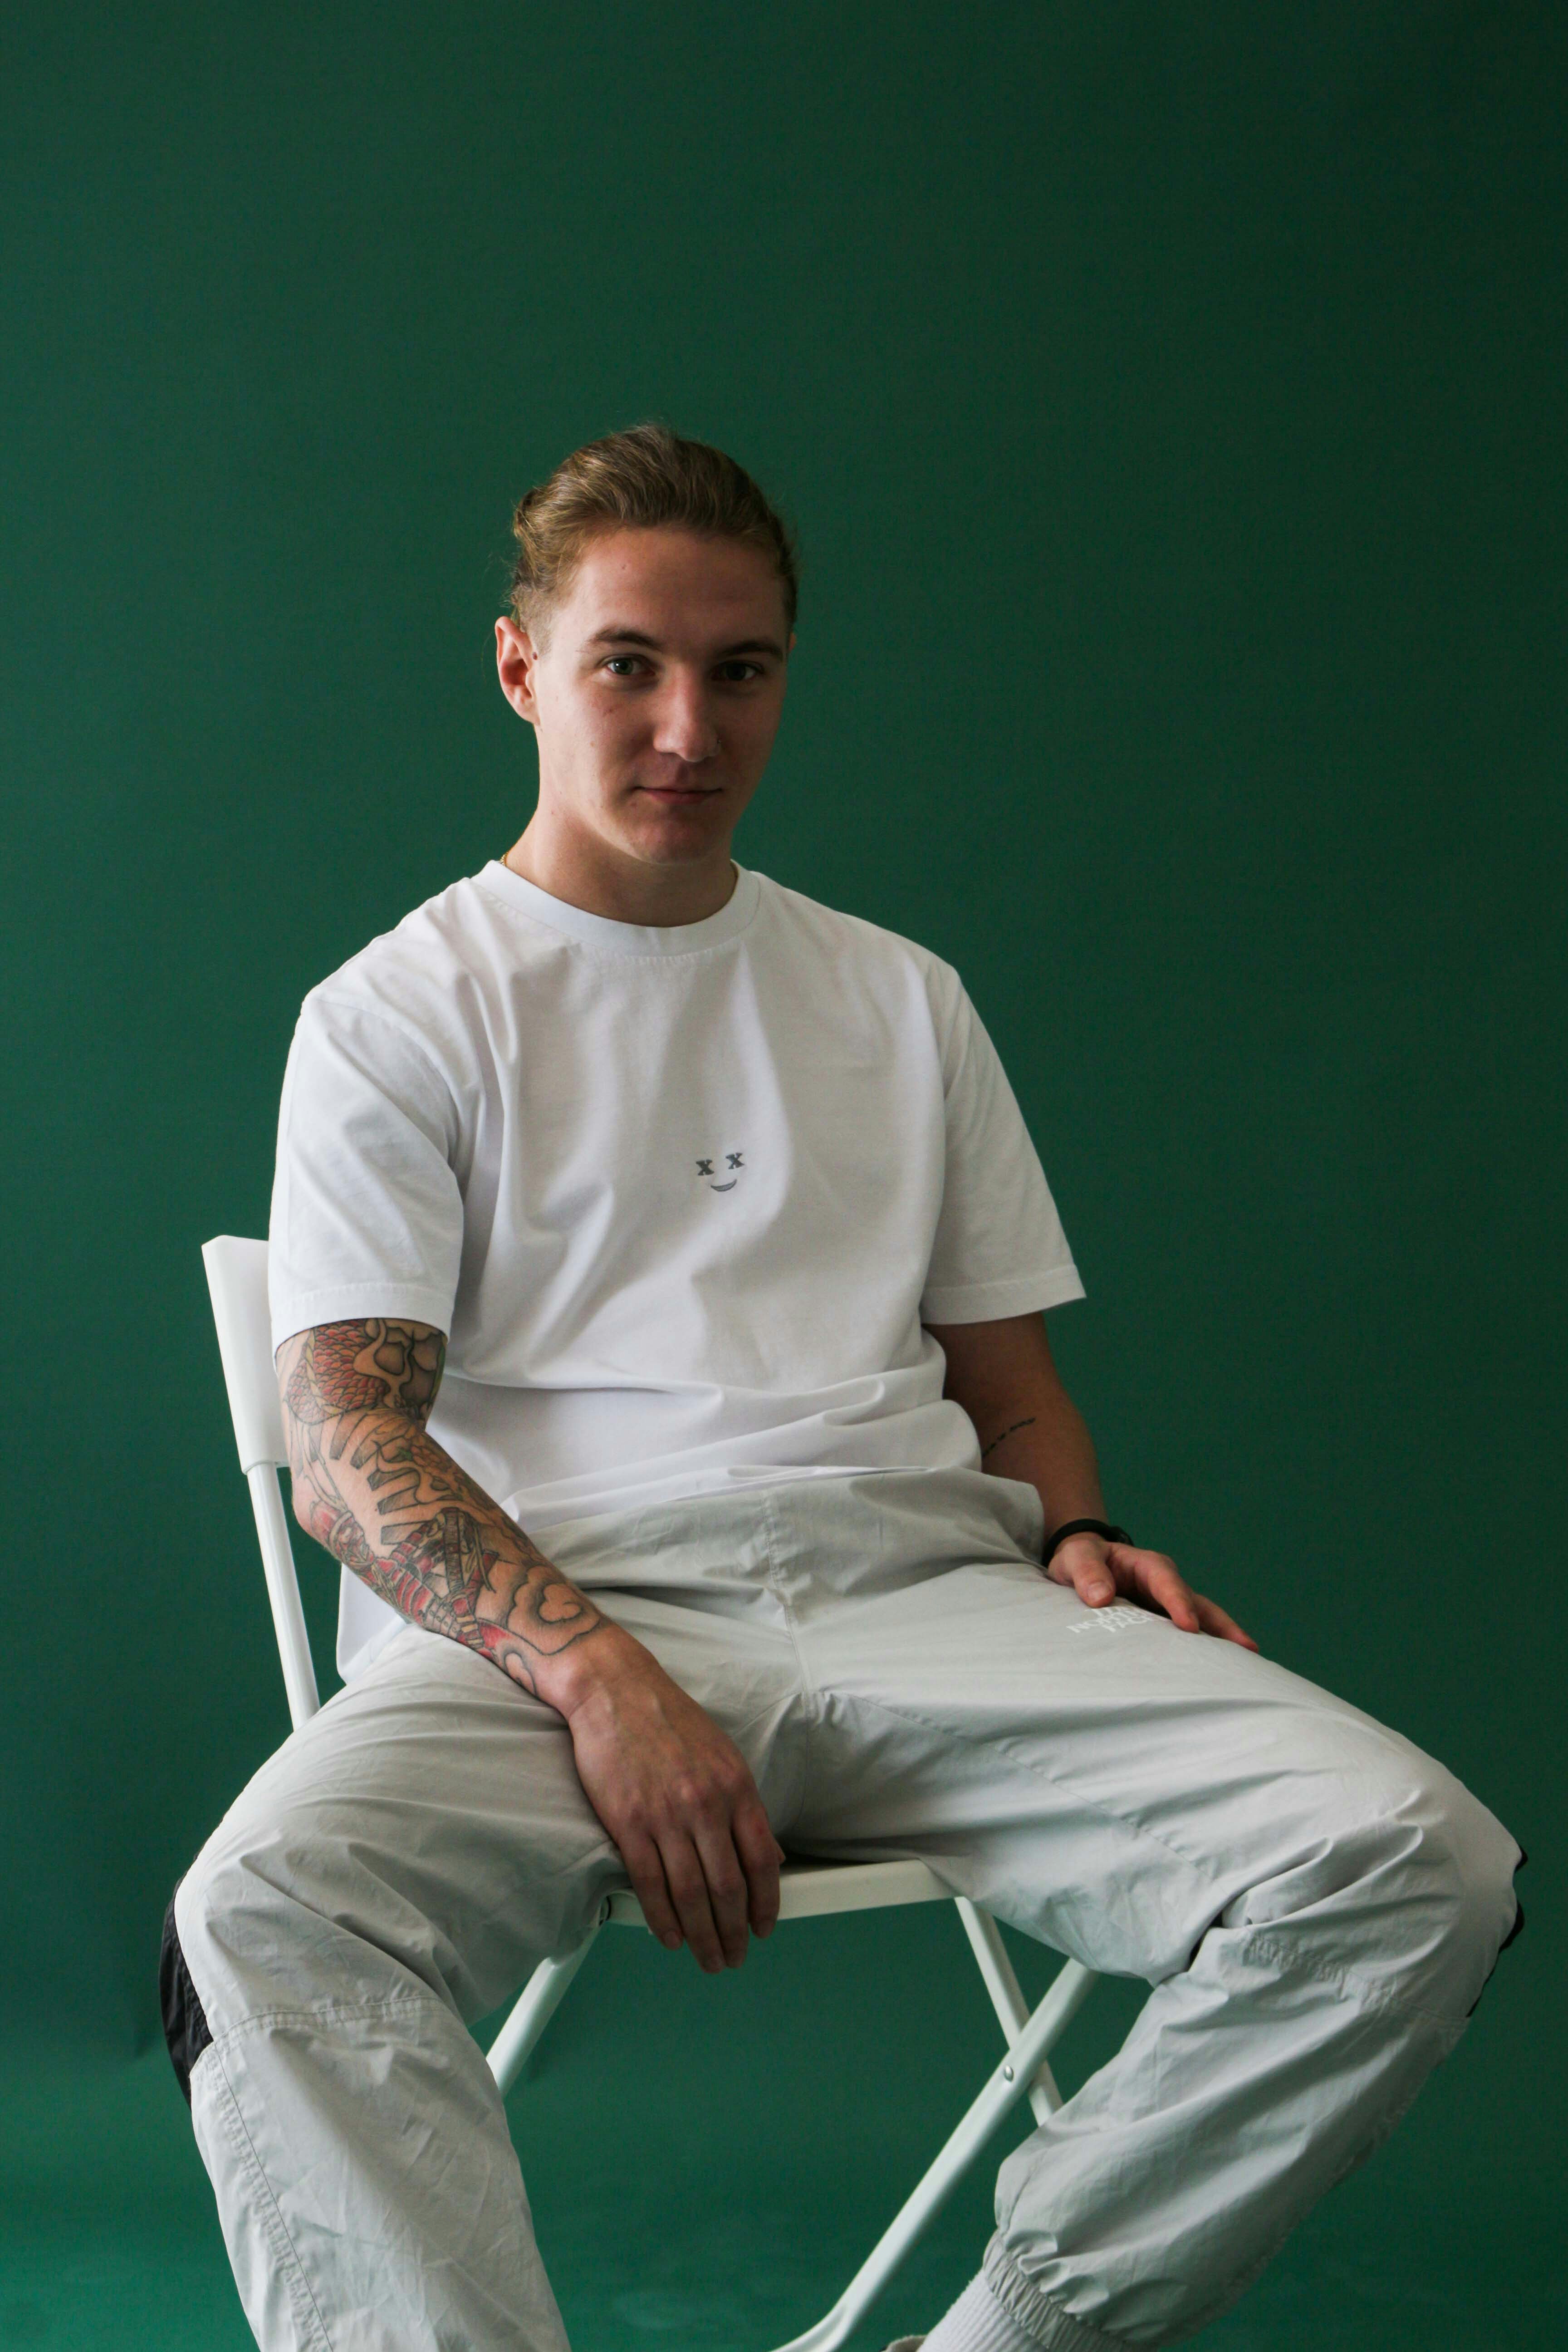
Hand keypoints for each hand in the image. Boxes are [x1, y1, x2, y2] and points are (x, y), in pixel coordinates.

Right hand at [557, 1626, 784, 1970]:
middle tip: (734, 1957)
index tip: (764, 1928)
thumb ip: (744, 1806)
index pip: (762, 1860)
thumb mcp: (724, 1756)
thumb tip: (768, 1855)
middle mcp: (707, 1804)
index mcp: (736, 1786)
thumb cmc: (670, 1722)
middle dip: (734, 1931)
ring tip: (707, 1958)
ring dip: (702, 1935)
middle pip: (728, 1886)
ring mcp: (667, 1815)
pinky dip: (663, 1918)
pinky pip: (650, 1883)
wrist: (615, 1690)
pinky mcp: (628, 1822)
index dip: (766, 1903)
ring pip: (691, 1893)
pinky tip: (671, 1937)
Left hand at [1048, 1534, 1258, 1651]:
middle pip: (1199, 1605)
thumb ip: (1087, 1573)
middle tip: (1247, 1649)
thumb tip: (1101, 1597)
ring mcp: (1168, 1605)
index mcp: (1147, 1566)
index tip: (1189, 1626)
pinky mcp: (1164, 1623)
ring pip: (1203, 1622)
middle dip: (1222, 1626)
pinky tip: (1217, 1674)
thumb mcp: (1077, 1558)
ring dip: (1223, 1641)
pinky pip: (1188, 1636)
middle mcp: (1166, 1585)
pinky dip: (1205, 1652)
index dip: (1179, 1603)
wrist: (1081, 1564)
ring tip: (1248, 1666)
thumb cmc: (1081, 1558)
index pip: (1167, 1583)